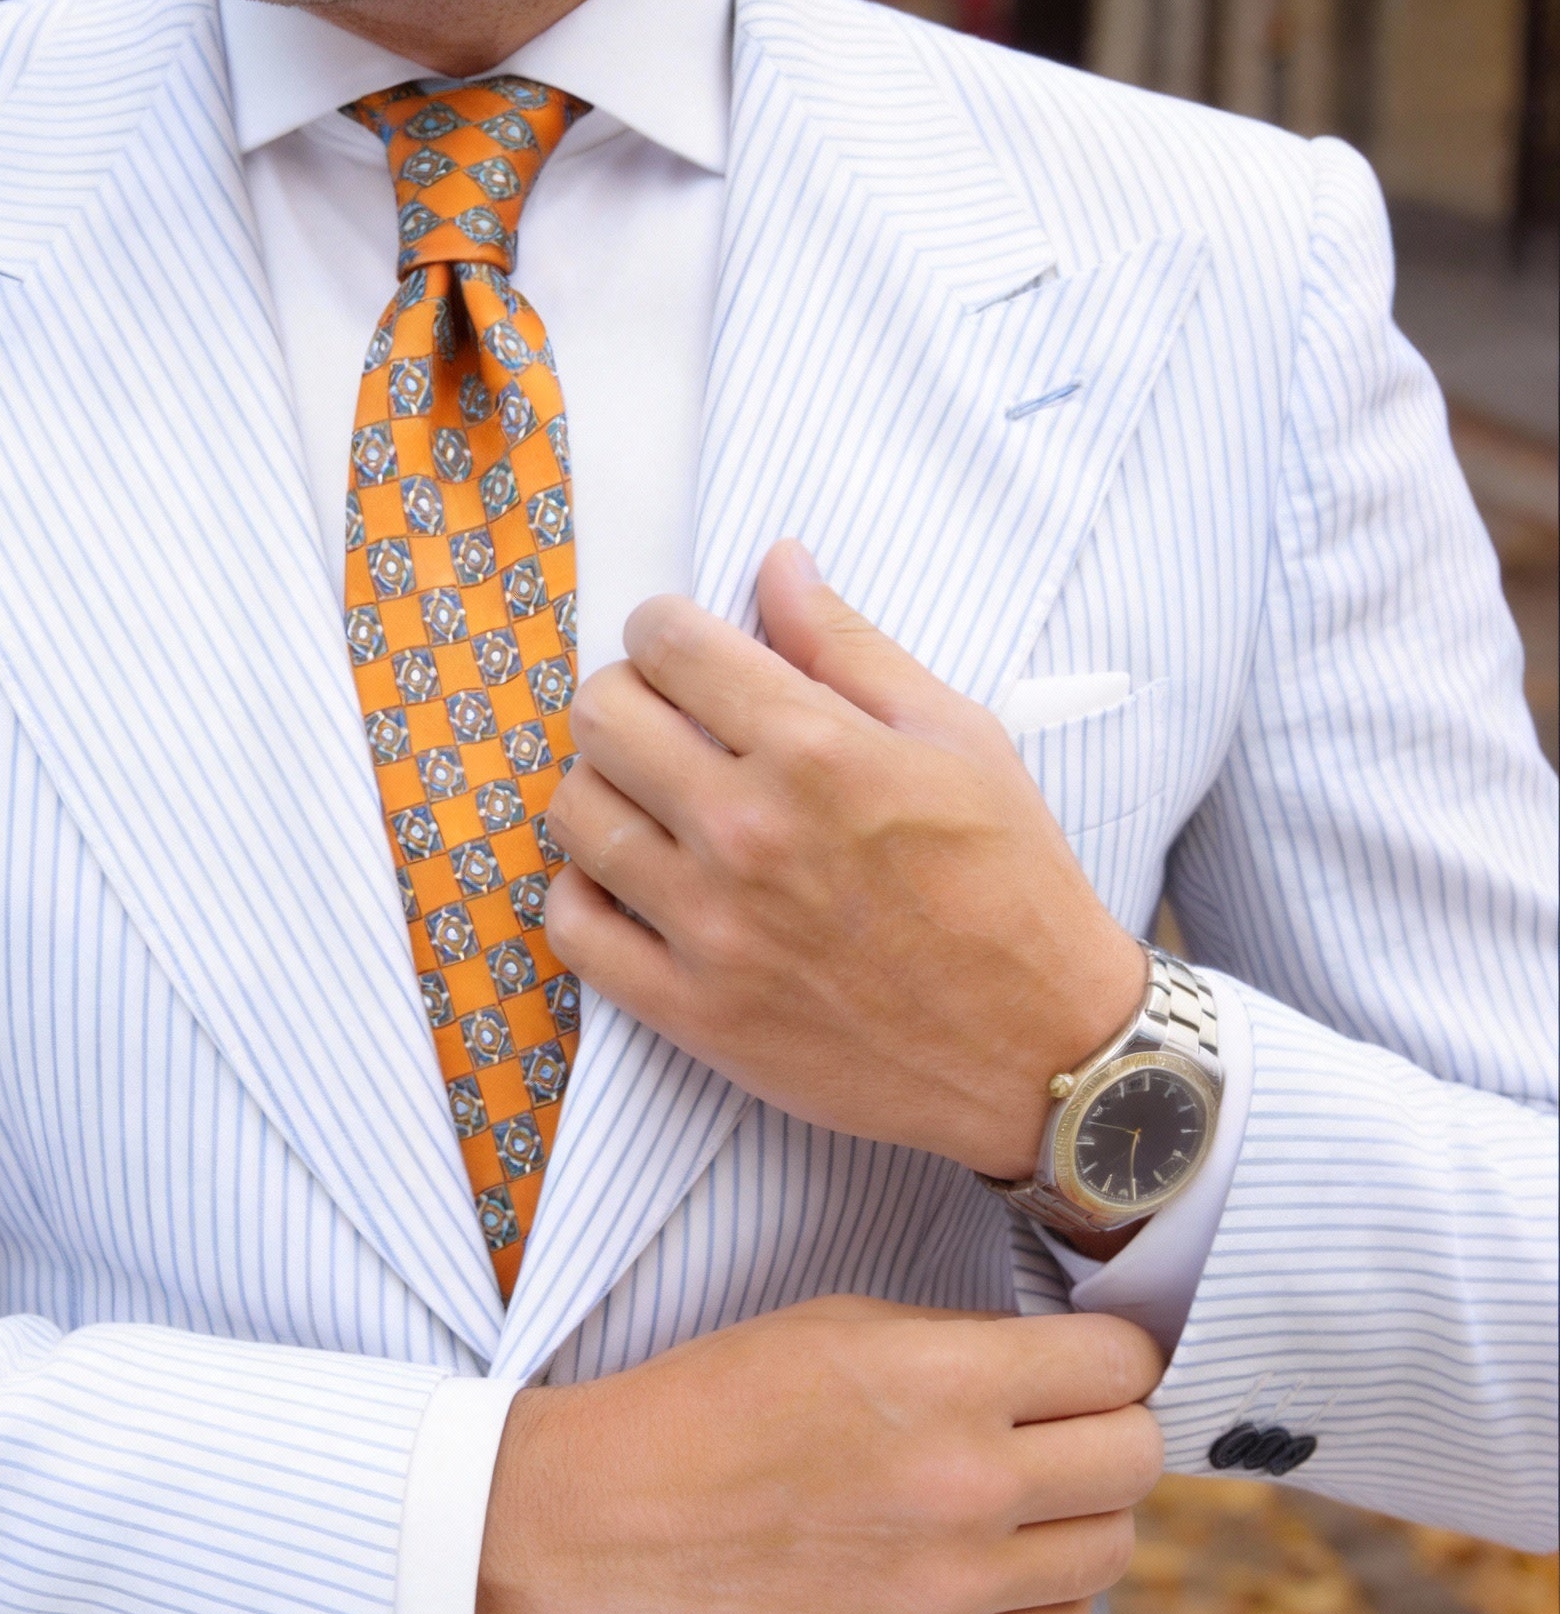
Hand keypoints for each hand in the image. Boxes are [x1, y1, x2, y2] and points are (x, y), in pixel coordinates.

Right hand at [474, 1297, 1164, 1613]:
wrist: (608, 1522)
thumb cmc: (707, 1407)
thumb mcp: (833, 1325)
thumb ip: (956, 1342)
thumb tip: (1050, 1365)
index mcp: (942, 1380)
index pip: (1120, 1365)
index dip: (1112, 1357)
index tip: (1089, 1366)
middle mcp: (967, 1482)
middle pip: (1135, 1458)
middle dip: (1107, 1431)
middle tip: (1058, 1431)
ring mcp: (956, 1584)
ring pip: (1112, 1549)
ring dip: (1077, 1518)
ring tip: (1015, 1503)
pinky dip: (1042, 1601)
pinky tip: (988, 1571)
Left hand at [544, 539, 1147, 1180]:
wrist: (1040, 1051)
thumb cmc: (1011, 885)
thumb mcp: (957, 738)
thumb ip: (850, 645)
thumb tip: (778, 563)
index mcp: (815, 749)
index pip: (668, 643)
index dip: (664, 630)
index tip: (682, 651)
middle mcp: (748, 831)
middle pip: (600, 716)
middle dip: (624, 697)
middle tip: (664, 722)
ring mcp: (710, 927)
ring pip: (574, 813)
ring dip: (601, 788)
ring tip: (650, 801)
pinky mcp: (691, 1011)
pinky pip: (573, 928)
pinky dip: (583, 893)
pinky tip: (628, 880)